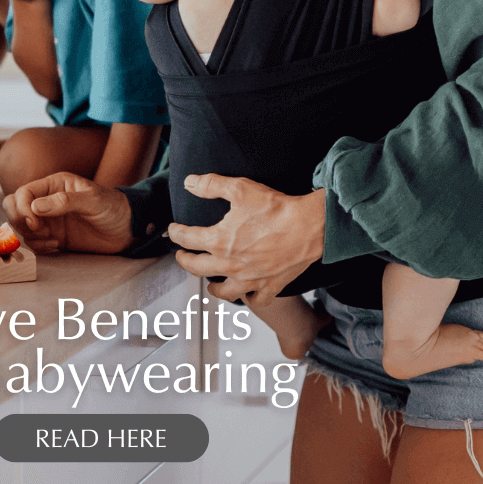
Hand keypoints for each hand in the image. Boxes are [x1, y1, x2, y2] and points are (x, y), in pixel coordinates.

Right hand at [2, 172, 133, 254]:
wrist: (127, 229)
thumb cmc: (113, 207)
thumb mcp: (92, 200)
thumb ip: (65, 201)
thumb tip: (35, 207)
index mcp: (54, 185)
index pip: (23, 192)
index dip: (23, 208)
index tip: (36, 223)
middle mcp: (47, 200)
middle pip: (14, 206)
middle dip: (20, 221)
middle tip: (38, 230)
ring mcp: (49, 219)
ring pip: (21, 226)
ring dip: (31, 236)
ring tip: (53, 239)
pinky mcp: (53, 236)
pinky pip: (33, 241)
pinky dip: (39, 246)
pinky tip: (57, 245)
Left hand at [167, 175, 325, 304]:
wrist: (309, 226)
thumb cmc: (275, 208)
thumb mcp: (240, 189)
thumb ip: (211, 185)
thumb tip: (189, 183)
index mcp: (220, 241)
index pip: (187, 239)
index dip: (176, 233)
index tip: (173, 230)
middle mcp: (231, 265)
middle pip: (197, 268)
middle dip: (185, 261)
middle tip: (181, 256)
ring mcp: (250, 279)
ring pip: (223, 292)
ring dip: (212, 286)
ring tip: (209, 281)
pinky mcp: (270, 286)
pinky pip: (253, 300)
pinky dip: (247, 298)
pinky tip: (245, 292)